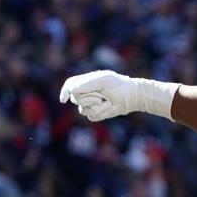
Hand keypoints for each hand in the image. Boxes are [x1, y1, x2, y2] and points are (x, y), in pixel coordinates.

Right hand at [59, 70, 177, 120]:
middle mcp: (86, 93)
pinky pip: (92, 116)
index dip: (65, 91)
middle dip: (88, 98)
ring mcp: (90, 104)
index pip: (70, 85)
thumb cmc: (119, 85)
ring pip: (83, 110)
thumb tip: (72, 90)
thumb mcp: (104, 80)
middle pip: (75, 99)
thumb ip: (87, 83)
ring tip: (107, 101)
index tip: (64, 99)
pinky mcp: (96, 113)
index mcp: (86, 82)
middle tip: (101, 95)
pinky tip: (109, 107)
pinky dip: (101, 113)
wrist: (132, 96)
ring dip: (96, 106)